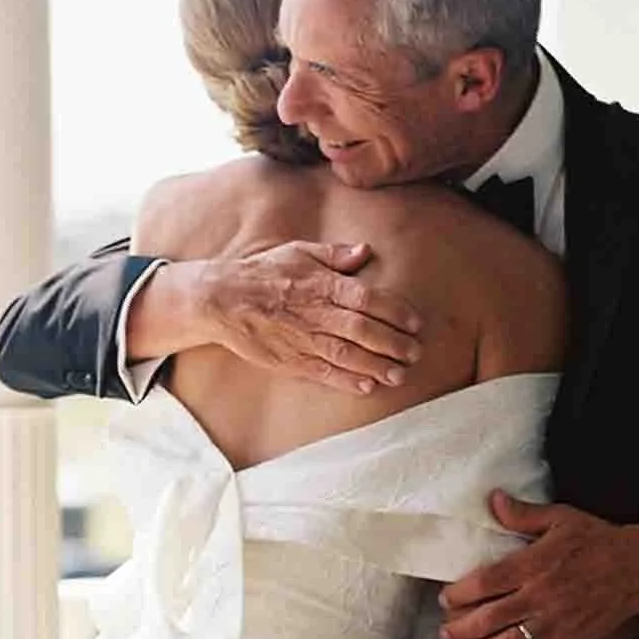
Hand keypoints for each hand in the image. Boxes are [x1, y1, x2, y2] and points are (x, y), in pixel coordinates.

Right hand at [131, 244, 422, 392]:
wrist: (223, 299)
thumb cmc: (264, 272)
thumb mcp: (299, 252)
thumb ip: (334, 255)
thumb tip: (364, 252)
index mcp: (322, 284)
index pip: (367, 297)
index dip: (394, 311)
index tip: (414, 322)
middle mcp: (316, 312)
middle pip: (363, 329)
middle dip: (394, 342)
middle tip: (416, 352)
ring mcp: (304, 339)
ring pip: (348, 354)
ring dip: (377, 365)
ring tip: (400, 374)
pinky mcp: (291, 360)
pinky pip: (324, 373)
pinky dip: (347, 380)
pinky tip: (368, 386)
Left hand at [439, 493, 638, 638]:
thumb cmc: (597, 540)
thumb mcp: (560, 518)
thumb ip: (523, 514)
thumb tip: (492, 499)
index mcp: (533, 564)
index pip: (485, 582)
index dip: (460, 593)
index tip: (447, 599)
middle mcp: (540, 596)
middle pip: (489, 617)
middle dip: (462, 628)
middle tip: (446, 633)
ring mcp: (554, 622)